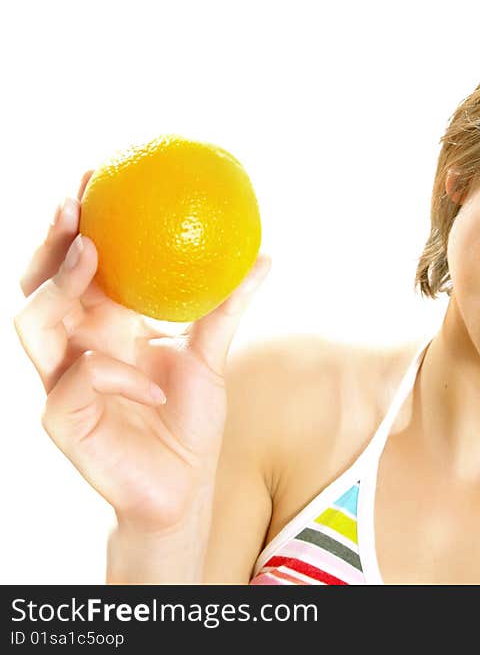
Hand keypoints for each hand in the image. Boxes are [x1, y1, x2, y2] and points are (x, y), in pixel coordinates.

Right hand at [13, 170, 270, 534]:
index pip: (77, 266)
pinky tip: (153, 385)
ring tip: (92, 255)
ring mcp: (61, 382)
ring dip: (59, 286)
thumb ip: (227, 307)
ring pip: (32, 323)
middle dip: (50, 239)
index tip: (96, 175)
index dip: (78, 222)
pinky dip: (115, 375)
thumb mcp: (211, 355)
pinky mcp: (62, 421)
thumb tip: (265, 254)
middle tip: (77, 201)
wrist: (184, 487)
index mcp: (102, 327)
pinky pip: (75, 382)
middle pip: (39, 283)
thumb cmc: (187, 420)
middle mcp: (74, 347)